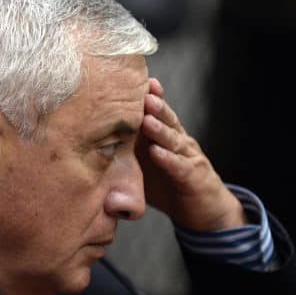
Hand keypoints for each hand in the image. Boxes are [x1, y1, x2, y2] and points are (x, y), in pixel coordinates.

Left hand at [136, 78, 246, 230]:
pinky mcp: (194, 178)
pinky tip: (157, 153)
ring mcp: (189, 158)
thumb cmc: (170, 186)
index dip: (149, 97)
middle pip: (167, 120)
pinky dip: (168, 159)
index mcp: (167, 137)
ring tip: (147, 119)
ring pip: (174, 140)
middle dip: (155, 106)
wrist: (205, 212)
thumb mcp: (146, 166)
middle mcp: (180, 142)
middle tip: (142, 93)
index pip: (157, 113)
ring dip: (160, 129)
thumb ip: (127, 153)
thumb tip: (91, 146)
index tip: (134, 82)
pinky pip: (179, 167)